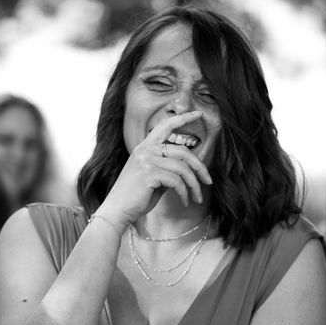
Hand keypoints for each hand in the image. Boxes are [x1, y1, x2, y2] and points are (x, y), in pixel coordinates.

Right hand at [97, 111, 212, 231]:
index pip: (166, 125)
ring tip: (197, 198)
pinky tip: (185, 202)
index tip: (199, 114)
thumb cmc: (136, 197)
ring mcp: (146, 160)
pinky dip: (185, 193)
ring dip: (194, 185)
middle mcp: (145, 150)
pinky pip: (177, 181)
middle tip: (208, 181)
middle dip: (200, 167)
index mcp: (145, 147)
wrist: (117, 210)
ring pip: (183, 168)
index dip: (184, 118)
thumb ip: (168, 169)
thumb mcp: (153, 178)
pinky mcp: (149, 174)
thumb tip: (189, 169)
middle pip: (183, 151)